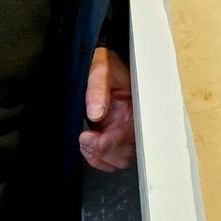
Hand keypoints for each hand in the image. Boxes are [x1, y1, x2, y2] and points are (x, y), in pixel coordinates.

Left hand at [79, 47, 134, 170]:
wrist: (104, 60)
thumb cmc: (107, 63)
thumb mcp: (101, 71)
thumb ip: (98, 90)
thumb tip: (96, 113)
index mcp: (136, 107)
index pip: (127, 136)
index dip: (107, 143)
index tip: (88, 138)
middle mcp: (133, 122)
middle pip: (124, 154)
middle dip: (101, 152)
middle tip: (84, 139)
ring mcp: (124, 130)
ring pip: (118, 160)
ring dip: (99, 157)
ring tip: (85, 143)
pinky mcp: (115, 134)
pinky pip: (112, 158)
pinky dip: (99, 159)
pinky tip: (88, 148)